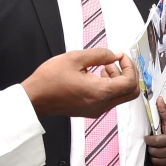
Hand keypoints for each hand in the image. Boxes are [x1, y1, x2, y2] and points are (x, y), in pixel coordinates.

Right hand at [22, 48, 138, 118]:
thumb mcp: (75, 58)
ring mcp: (97, 110)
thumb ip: (100, 55)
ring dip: (118, 79)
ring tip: (103, 66)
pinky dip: (110, 86)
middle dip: (128, 74)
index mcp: (100, 92)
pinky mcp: (91, 111)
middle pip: (130, 92)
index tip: (120, 56)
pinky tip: (96, 75)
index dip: (129, 66)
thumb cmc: (50, 79)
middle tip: (117, 61)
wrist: (35, 98)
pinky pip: (110, 99)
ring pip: (120, 96)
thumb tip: (117, 54)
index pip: (130, 82)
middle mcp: (102, 105)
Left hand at [145, 98, 165, 165]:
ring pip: (156, 160)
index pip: (157, 141)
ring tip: (154, 150)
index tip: (146, 137)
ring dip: (153, 155)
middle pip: (155, 152)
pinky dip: (157, 164)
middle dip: (150, 147)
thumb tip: (158, 98)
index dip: (148, 140)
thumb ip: (163, 111)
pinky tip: (158, 157)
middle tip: (151, 144)